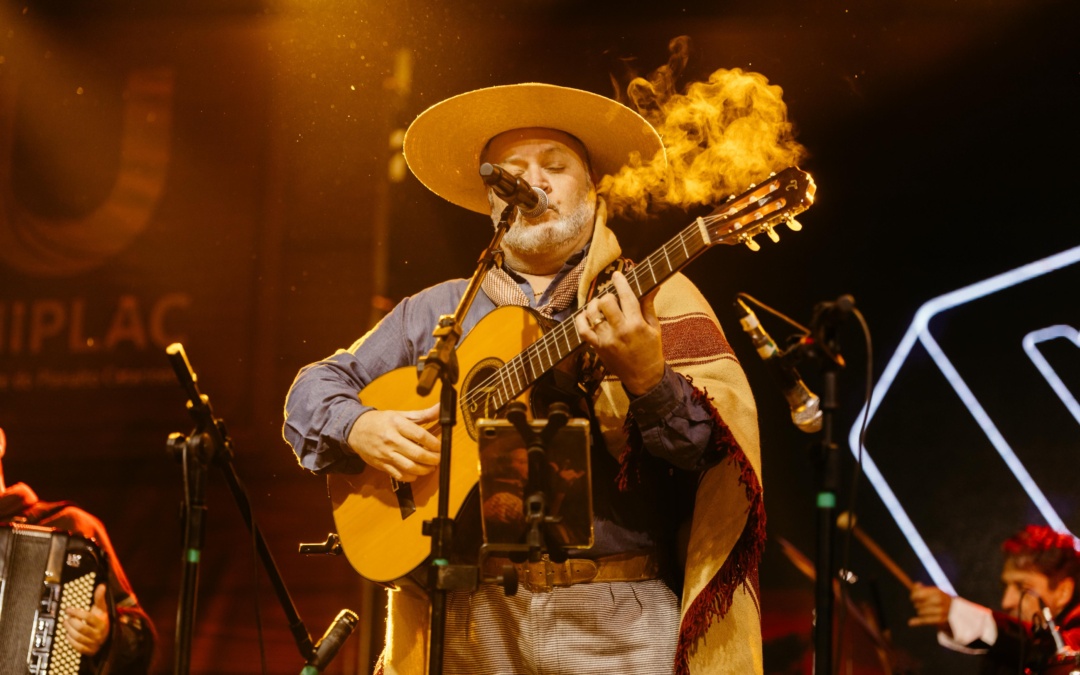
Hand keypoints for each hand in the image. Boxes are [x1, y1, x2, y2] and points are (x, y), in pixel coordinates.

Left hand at [65, 583, 109, 655]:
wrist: (107, 637)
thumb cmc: (101, 620)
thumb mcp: (101, 609)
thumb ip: (100, 598)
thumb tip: (102, 585)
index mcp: (102, 622)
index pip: (88, 617)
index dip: (76, 613)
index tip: (68, 609)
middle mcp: (99, 633)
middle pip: (81, 628)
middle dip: (71, 622)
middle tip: (66, 618)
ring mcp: (94, 643)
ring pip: (78, 637)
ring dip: (68, 630)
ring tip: (65, 624)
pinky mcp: (90, 650)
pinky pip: (77, 646)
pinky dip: (70, 640)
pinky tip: (67, 634)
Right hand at [348, 403, 439, 481]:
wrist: (355, 430)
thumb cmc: (380, 421)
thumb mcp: (400, 414)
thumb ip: (423, 414)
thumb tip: (441, 407)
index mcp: (397, 424)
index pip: (420, 435)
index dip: (434, 443)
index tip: (440, 446)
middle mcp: (391, 440)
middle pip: (417, 453)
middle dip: (432, 459)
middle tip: (438, 459)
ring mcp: (385, 454)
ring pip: (409, 467)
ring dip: (424, 470)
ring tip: (431, 467)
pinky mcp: (381, 465)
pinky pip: (399, 475)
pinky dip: (411, 477)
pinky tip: (416, 473)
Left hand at [574, 271, 664, 395]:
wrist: (643, 377)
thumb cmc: (651, 350)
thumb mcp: (654, 328)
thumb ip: (649, 306)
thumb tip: (653, 286)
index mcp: (636, 325)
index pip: (626, 297)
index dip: (620, 282)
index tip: (617, 275)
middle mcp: (620, 331)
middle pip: (606, 302)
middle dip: (607, 296)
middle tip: (611, 299)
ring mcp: (606, 340)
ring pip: (592, 314)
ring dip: (594, 305)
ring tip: (599, 306)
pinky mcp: (597, 348)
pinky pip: (582, 330)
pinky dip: (581, 319)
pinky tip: (586, 315)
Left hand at [908, 582, 952, 629]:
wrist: (956, 612)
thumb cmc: (941, 600)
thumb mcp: (934, 592)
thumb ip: (922, 588)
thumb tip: (916, 585)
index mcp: (937, 591)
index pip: (919, 593)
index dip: (913, 596)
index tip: (913, 598)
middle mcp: (940, 600)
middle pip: (919, 603)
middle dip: (917, 604)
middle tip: (920, 605)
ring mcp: (941, 610)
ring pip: (921, 612)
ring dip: (920, 612)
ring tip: (924, 611)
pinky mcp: (941, 620)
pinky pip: (925, 620)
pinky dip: (918, 620)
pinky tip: (912, 622)